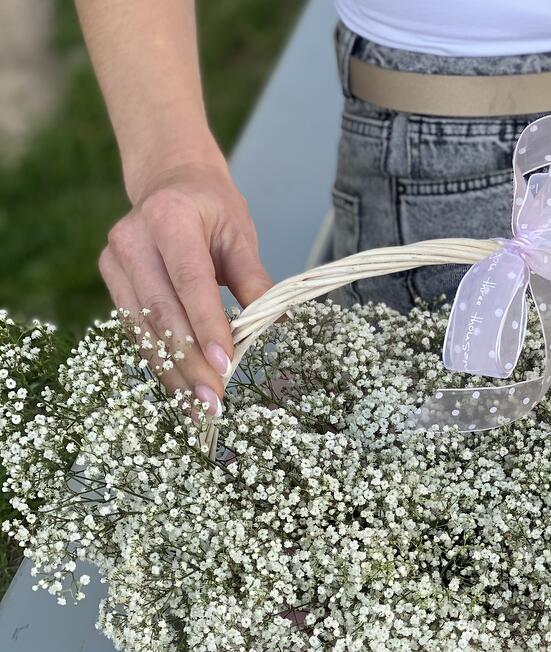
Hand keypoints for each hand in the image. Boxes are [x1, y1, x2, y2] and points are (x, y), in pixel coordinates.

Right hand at [99, 159, 272, 417]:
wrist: (169, 182)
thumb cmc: (212, 209)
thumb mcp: (240, 235)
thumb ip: (255, 279)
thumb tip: (279, 322)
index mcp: (169, 218)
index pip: (190, 282)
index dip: (207, 327)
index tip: (225, 366)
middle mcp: (132, 239)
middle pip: (163, 313)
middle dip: (190, 363)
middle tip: (214, 403)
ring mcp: (115, 261)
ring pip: (145, 329)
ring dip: (173, 373)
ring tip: (198, 409)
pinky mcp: (111, 282)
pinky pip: (137, 331)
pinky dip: (160, 363)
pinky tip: (181, 391)